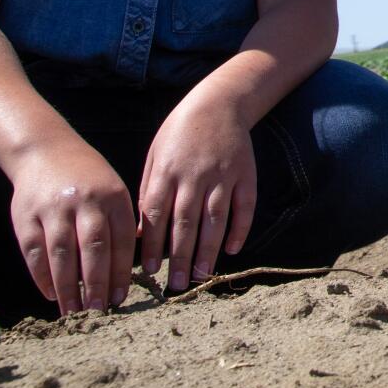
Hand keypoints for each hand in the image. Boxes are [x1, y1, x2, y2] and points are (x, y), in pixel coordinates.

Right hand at [8, 139, 135, 315]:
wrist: (45, 151)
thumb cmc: (87, 178)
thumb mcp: (113, 189)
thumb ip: (122, 222)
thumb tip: (131, 266)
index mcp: (112, 196)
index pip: (121, 240)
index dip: (121, 271)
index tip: (122, 297)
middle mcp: (84, 202)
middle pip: (93, 249)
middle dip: (98, 283)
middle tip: (100, 311)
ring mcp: (53, 209)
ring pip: (62, 254)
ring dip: (68, 287)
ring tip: (75, 311)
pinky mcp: (26, 216)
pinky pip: (35, 252)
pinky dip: (42, 277)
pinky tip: (51, 294)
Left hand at [138, 93, 257, 292]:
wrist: (219, 102)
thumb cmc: (179, 132)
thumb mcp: (155, 155)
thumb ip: (149, 191)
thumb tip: (142, 232)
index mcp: (167, 171)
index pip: (157, 215)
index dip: (154, 245)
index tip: (150, 272)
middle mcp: (195, 175)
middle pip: (186, 223)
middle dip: (179, 257)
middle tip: (176, 286)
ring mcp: (223, 175)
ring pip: (215, 220)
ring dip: (207, 250)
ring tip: (201, 276)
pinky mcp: (245, 174)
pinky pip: (244, 206)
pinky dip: (240, 229)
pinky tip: (232, 249)